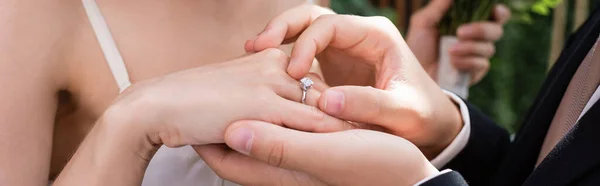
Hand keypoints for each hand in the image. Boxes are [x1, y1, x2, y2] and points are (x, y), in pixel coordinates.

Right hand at [109, 49, 352, 147]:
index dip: (330, 100)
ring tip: (374, 143)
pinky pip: (310, 120)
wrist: (158, 104)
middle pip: (323, 88)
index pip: (310, 77)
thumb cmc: (190, 102)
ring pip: (323, 102)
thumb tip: (270, 115)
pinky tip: (350, 147)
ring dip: (346, 122)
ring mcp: (271, 82)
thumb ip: (257, 99)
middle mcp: (275, 65)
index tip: (352, 119)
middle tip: (375, 133)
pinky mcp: (265, 104)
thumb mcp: (232, 93)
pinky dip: (332, 133)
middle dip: (346, 110)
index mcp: (268, 59)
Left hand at [195, 120, 438, 185]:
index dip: (205, 139)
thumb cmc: (375, 168)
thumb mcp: (325, 154)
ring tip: (237, 93)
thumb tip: (231, 132)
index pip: (227, 161)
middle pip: (238, 151)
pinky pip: (284, 134)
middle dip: (220, 127)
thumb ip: (279, 145)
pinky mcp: (317, 152)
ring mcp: (301, 161)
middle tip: (208, 100)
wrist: (411, 180)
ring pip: (261, 140)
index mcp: (282, 171)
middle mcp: (286, 170)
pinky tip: (280, 96)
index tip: (193, 115)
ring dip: (248, 118)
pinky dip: (275, 116)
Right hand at [245, 5, 461, 157]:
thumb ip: (367, 105)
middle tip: (257, 46)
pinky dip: (284, 55)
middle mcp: (358, 35)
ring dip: (279, 36)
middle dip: (283, 27)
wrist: (429, 123)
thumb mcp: (401, 113)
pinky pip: (303, 50)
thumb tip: (324, 101)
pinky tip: (265, 69)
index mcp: (376, 36)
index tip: (293, 72)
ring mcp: (344, 47)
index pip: (331, 25)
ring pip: (304, 29)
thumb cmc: (421, 115)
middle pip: (312, 16)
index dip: (306, 43)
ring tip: (252, 50)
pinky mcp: (334, 63)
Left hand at [407, 0, 510, 84]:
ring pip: (489, 48)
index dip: (499, 11)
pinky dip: (466, 62)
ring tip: (449, 51)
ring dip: (468, 48)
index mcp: (468, 22)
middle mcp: (477, 38)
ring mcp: (477, 55)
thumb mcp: (423, 22)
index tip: (494, 10)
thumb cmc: (417, 47)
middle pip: (497, 30)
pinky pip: (481, 64)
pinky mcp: (475, 72)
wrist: (413, 75)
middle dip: (481, 29)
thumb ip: (439, 6)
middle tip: (459, 32)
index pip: (495, 15)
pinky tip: (452, 63)